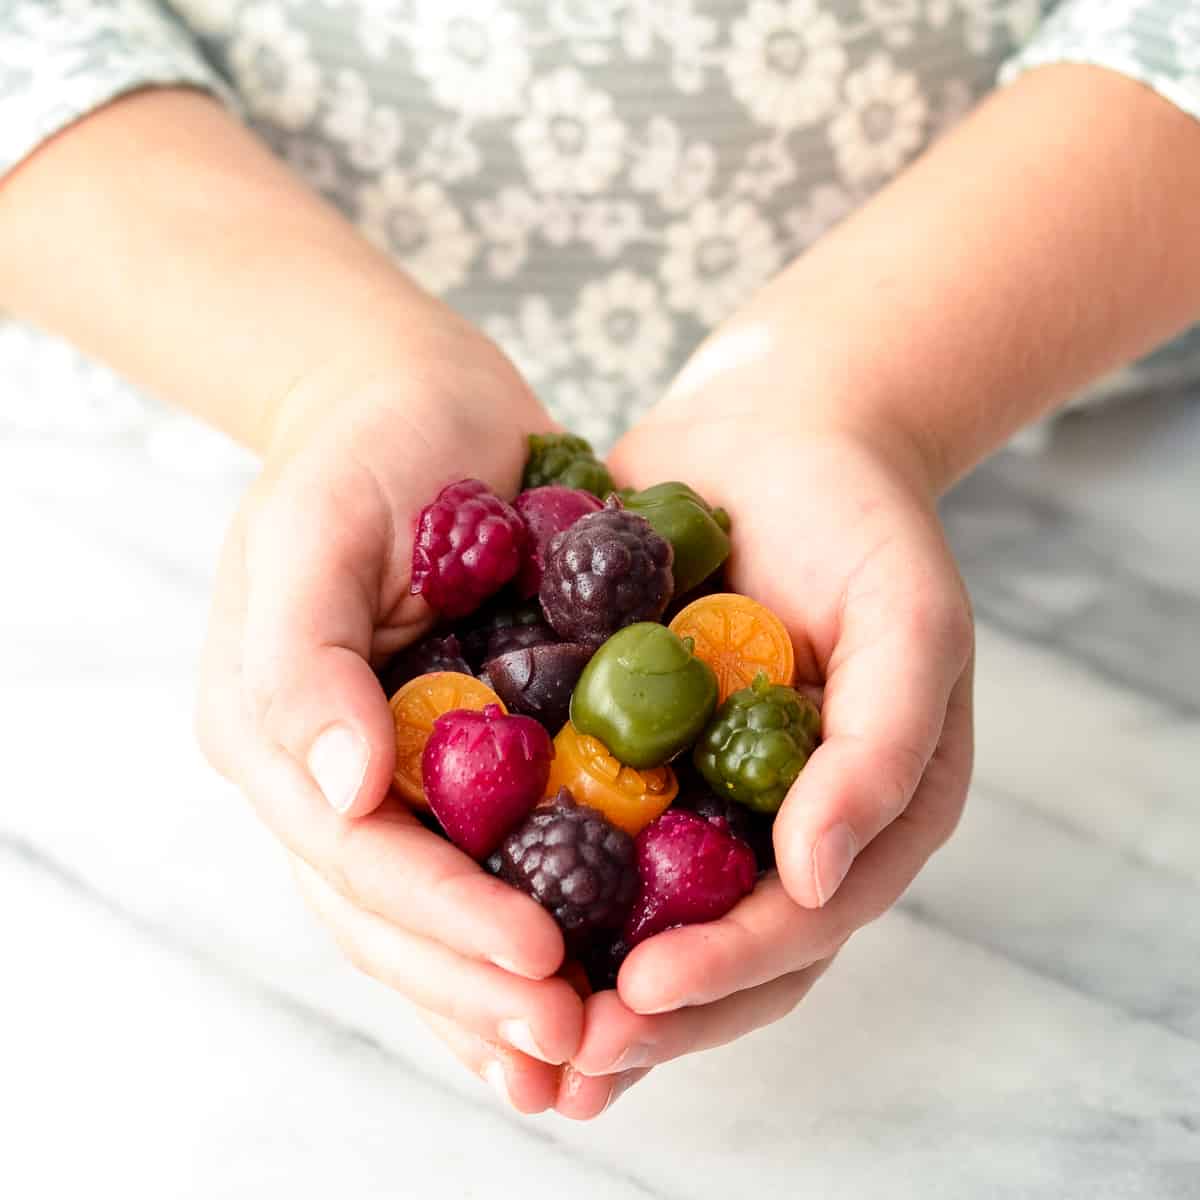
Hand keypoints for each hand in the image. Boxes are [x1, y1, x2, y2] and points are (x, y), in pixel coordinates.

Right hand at [196, 317, 583, 1112]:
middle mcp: (333, 774)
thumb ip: (302, 661)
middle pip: (399, 913)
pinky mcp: (473, 749)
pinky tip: (597, 981)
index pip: (358, 858)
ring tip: (589, 1057)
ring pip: (445, 909)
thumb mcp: (312, 525)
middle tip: (579, 1046)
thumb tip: (344, 793)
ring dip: (505, 990)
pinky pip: (504, 854)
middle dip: (481, 985)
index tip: (540, 963)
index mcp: (278, 735)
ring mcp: (402, 770)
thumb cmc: (363, 445)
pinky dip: (542, 920)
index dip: (444, 920)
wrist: (424, 401)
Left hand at [567, 401, 973, 1091]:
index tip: (644, 992)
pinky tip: (458, 902)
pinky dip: (527, 871)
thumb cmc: (859, 518)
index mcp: (859, 818)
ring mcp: (695, 791)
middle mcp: (773, 824)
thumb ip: (884, 744)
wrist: (770, 431)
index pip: (800, 927)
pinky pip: (573, 822)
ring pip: (635, 909)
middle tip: (558, 1050)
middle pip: (713, 947)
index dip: (728, 969)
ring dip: (574, 972)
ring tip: (502, 1031)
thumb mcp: (908, 617)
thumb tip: (815, 878)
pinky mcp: (620, 746)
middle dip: (641, 1011)